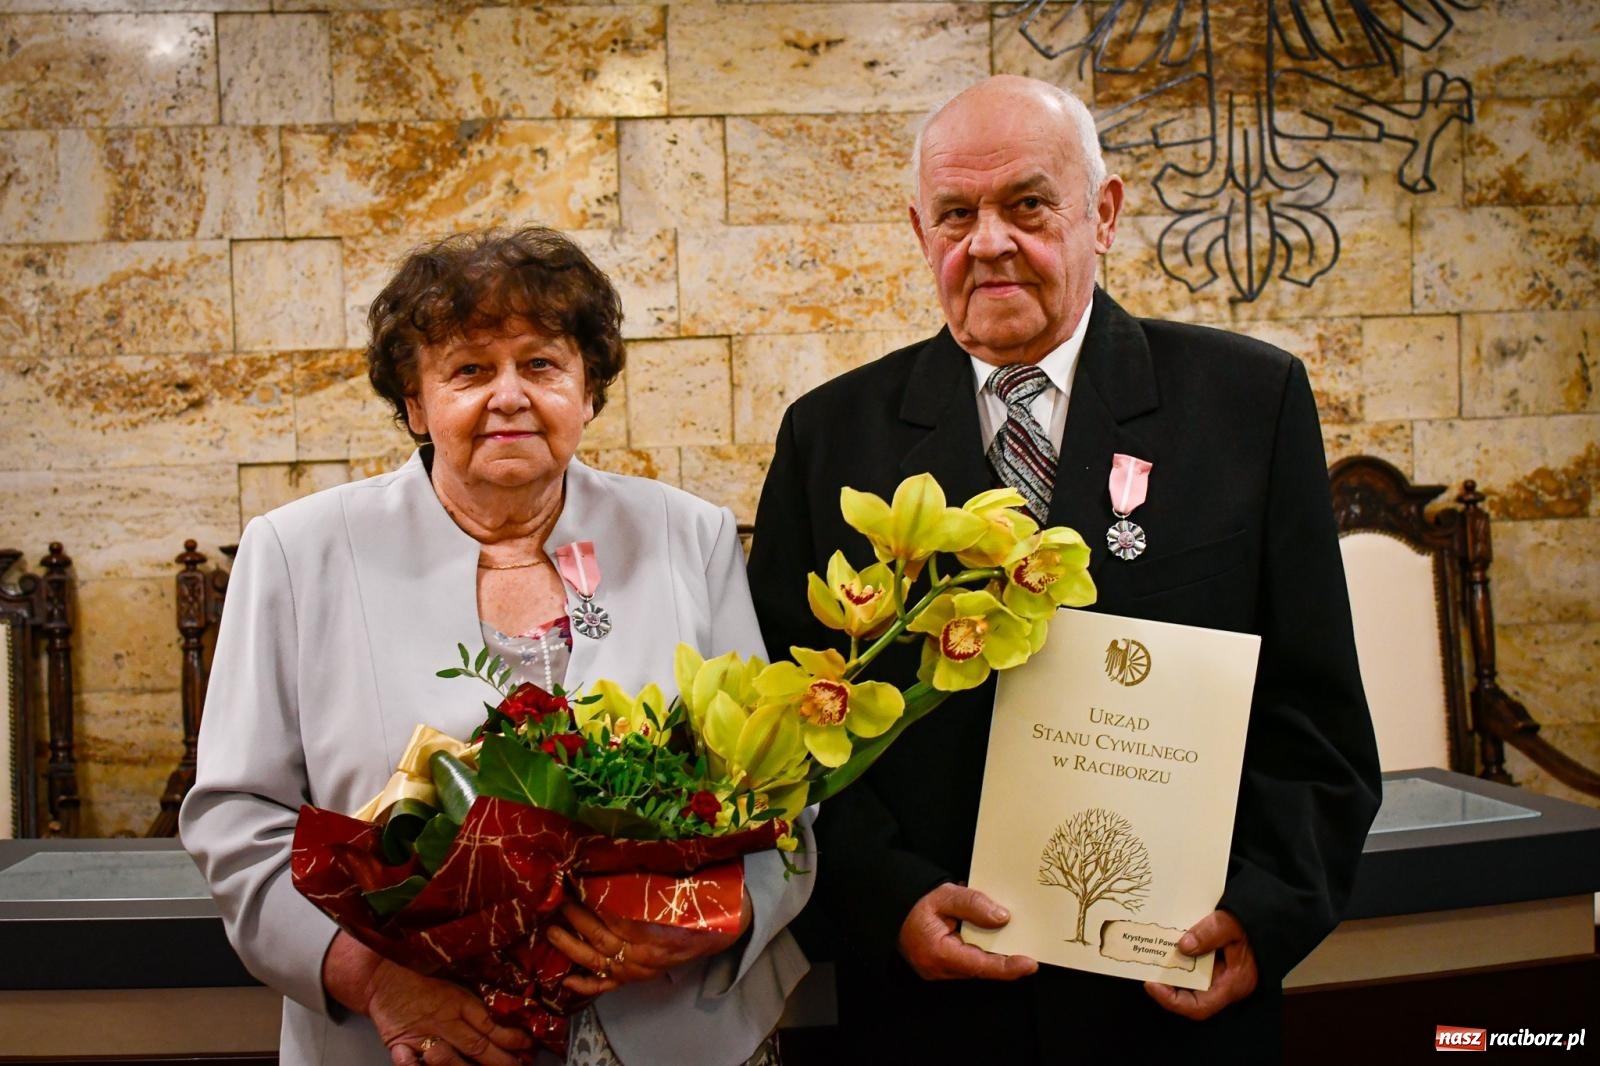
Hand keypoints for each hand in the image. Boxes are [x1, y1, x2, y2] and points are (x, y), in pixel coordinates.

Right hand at [321, 932, 530, 1065]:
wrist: (382, 977)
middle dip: (501, 1061)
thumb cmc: (421, 979)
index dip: (511, 1038)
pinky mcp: (400, 1045)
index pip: (489, 1024)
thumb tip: (507, 1011)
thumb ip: (475, 1000)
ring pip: (451, 1059)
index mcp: (457, 1001)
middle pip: (476, 1046)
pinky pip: (410, 1064)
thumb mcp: (455, 982)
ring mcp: (421, 1035)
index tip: (528, 1046)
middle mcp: (442, 1020)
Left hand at [549, 894, 748, 996]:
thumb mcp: (682, 885)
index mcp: (659, 929)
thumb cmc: (705, 900)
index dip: (593, 900)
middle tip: (559, 898)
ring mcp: (640, 969)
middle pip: (602, 937)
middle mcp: (646, 954)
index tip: (576, 881)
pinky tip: (565, 980)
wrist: (727, 926)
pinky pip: (608, 985)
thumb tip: (614, 860)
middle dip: (576, 918)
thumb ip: (650, 878)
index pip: (617, 916)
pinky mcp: (638, 977)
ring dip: (571, 946)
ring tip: (551, 929)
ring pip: (597, 960)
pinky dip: (586, 985)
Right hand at [897, 883, 1037, 981]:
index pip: (979, 965)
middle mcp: (939, 970)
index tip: (1030, 964)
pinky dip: (981, 950)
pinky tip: (990, 935)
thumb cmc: (915, 903)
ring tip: (1010, 934)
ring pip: (976, 966)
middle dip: (1005, 957)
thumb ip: (973, 904)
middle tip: (1028, 944)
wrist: (892, 910)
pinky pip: (968, 962)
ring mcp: (939, 972)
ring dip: (993, 952)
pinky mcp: (942, 969)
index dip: (1007, 967)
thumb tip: (1003, 918)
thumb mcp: (944, 895)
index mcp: (938, 953)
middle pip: (981, 967)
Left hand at [1144, 909, 1258, 1020]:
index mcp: (1233, 984)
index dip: (1172, 1001)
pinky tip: (1166, 944)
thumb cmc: (1255, 925)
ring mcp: (1218, 975)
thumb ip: (1210, 933)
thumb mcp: (1232, 925)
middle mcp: (1223, 985)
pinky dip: (1178, 957)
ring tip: (1151, 954)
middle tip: (1146, 966)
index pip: (1199, 1007)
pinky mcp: (1213, 964)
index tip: (1152, 985)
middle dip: (1165, 984)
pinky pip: (1191, 967)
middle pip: (1189, 996)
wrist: (1269, 918)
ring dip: (1170, 969)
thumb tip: (1183, 946)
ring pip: (1188, 981)